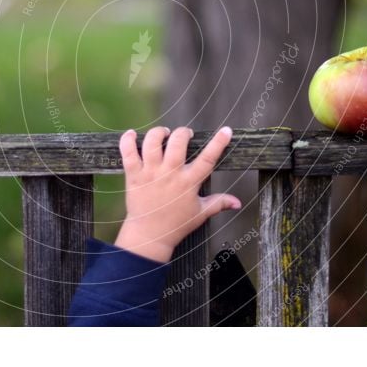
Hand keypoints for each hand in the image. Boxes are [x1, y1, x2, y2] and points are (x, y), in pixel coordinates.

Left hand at [114, 126, 240, 262]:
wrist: (149, 235)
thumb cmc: (176, 224)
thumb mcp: (200, 213)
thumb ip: (219, 203)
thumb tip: (238, 202)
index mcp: (188, 183)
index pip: (207, 159)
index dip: (218, 143)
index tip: (226, 130)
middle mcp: (170, 174)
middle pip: (178, 143)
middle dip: (183, 133)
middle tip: (185, 135)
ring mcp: (150, 173)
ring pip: (152, 143)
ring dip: (159, 133)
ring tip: (164, 134)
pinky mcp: (133, 175)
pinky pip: (128, 153)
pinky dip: (128, 140)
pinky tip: (132, 134)